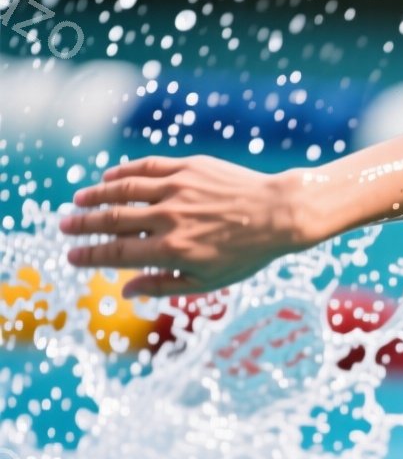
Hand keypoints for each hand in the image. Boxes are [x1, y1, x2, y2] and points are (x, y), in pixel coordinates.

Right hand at [59, 156, 309, 297]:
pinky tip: (109, 178)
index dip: (91, 255)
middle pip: (113, 220)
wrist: (281, 214)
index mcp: (174, 250)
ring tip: (78, 201)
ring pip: (124, 189)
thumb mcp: (210, 282)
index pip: (119, 253)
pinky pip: (146, 167)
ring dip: (96, 195)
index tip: (71, 256)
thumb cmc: (248, 253)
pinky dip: (123, 172)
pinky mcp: (189, 167)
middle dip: (83, 225)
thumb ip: (164, 286)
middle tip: (64, 228)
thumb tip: (125, 291)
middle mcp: (171, 218)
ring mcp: (178, 188)